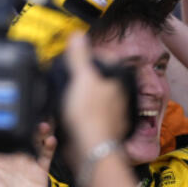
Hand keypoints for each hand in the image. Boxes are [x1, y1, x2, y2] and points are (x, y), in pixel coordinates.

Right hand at [61, 35, 127, 160]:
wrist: (90, 151)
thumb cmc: (89, 116)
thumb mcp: (81, 78)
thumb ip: (79, 56)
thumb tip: (78, 35)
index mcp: (117, 82)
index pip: (110, 60)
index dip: (95, 55)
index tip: (80, 54)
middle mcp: (118, 98)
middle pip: (104, 80)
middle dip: (89, 76)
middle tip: (72, 74)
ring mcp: (112, 116)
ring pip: (99, 99)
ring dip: (85, 96)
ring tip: (69, 94)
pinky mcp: (102, 131)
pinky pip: (92, 118)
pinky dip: (83, 115)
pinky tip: (72, 115)